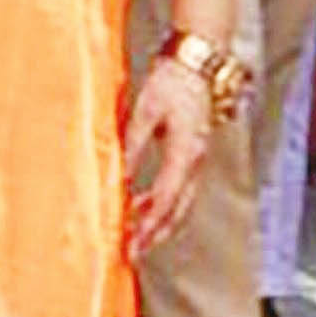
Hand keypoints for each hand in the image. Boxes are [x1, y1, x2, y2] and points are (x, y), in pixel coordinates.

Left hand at [122, 50, 218, 253]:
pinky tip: (140, 208)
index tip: (131, 243)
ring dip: (157, 222)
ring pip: (179, 201)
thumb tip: (118, 179)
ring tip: (132, 239)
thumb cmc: (171, 83)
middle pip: (177, 208)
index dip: (148, 224)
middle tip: (130, 254)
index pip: (167, 198)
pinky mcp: (191, 154)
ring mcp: (196, 159)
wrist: (197, 63)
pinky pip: (177, 188)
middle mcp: (196, 160)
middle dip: (154, 233)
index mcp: (187, 151)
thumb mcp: (145, 112)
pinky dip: (160, 204)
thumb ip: (132, 146)